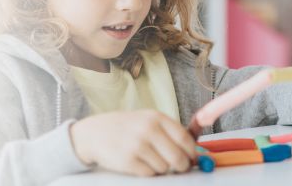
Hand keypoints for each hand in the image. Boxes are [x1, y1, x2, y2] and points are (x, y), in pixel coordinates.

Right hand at [69, 110, 197, 175]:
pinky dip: (148, 171)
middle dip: (182, 166)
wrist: (94, 133)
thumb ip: (171, 133)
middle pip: (178, 157)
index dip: (192, 152)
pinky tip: (138, 162)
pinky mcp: (128, 161)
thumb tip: (198, 153)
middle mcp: (148, 130)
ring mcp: (137, 146)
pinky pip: (150, 174)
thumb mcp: (148, 120)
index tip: (193, 158)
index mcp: (156, 117)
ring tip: (149, 158)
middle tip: (178, 166)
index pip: (185, 139)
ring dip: (162, 168)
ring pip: (165, 168)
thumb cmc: (126, 128)